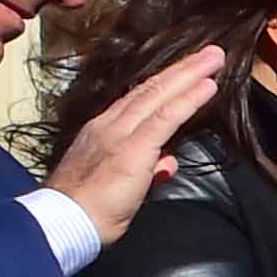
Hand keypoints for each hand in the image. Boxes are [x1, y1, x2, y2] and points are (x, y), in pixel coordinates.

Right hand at [42, 48, 233, 243]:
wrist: (62, 224)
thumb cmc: (87, 213)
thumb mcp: (120, 185)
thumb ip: (145, 168)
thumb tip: (165, 164)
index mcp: (103, 132)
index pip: (138, 101)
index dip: (164, 84)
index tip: (184, 71)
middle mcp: (109, 125)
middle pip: (150, 89)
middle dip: (181, 69)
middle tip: (208, 53)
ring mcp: (120, 133)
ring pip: (158, 95)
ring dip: (189, 74)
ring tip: (214, 58)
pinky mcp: (132, 147)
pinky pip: (166, 117)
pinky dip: (188, 99)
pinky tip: (208, 86)